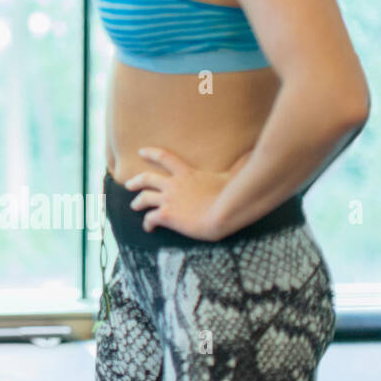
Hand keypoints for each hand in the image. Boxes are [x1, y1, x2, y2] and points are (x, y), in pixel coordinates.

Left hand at [124, 146, 251, 241]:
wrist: (223, 213)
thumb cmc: (231, 196)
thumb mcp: (232, 176)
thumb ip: (237, 165)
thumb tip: (251, 153)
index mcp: (187, 174)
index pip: (164, 158)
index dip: (151, 153)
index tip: (141, 152)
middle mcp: (173, 184)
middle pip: (147, 178)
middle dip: (136, 181)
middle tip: (128, 184)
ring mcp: (168, 200)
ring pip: (144, 198)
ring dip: (137, 202)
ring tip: (134, 206)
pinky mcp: (167, 215)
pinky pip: (150, 219)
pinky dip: (147, 223)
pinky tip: (148, 228)